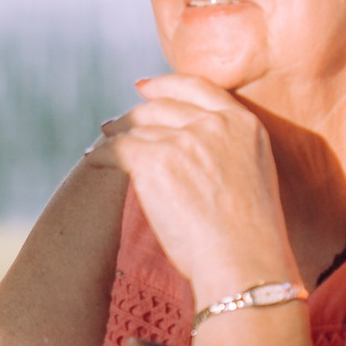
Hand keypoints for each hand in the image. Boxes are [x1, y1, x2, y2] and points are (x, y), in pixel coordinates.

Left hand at [100, 75, 294, 305]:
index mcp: (244, 124)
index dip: (166, 84)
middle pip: (161, 107)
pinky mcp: (155, 159)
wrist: (243, 260)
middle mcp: (214, 124)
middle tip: (114, 126)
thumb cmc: (249, 237)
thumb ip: (227, 149)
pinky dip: (102, 154)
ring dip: (116, 137)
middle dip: (134, 115)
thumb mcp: (253, 175)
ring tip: (102, 146)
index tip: (144, 87)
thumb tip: (189, 143)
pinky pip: (117, 149)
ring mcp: (184, 139)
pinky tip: (92, 159)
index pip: (198, 88)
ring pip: (138, 130)